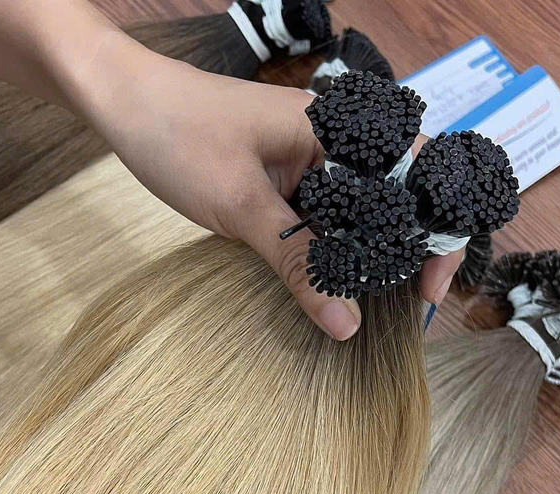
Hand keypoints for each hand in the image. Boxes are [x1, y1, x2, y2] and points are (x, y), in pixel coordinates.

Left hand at [71, 37, 463, 339]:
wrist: (121, 102)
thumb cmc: (178, 134)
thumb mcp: (240, 205)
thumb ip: (297, 264)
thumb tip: (347, 325)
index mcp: (340, 129)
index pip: (422, 177)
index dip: (439, 234)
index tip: (428, 291)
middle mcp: (337, 143)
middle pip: (399, 202)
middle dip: (406, 256)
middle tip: (399, 312)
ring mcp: (313, 162)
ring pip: (362, 217)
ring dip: (367, 260)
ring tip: (366, 309)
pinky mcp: (289, 181)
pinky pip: (328, 220)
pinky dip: (334, 253)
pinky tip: (329, 287)